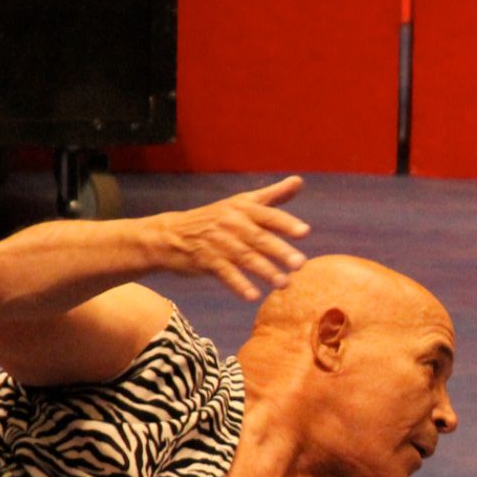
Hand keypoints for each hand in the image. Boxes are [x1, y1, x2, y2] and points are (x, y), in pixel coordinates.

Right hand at [154, 176, 311, 300]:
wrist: (172, 233)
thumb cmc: (215, 218)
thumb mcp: (242, 202)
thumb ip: (272, 195)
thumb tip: (299, 181)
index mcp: (243, 208)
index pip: (268, 215)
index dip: (286, 223)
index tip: (304, 232)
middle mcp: (232, 223)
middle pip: (259, 238)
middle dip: (280, 251)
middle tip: (300, 263)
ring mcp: (218, 242)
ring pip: (245, 257)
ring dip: (265, 271)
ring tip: (284, 283)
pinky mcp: (207, 260)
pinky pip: (225, 273)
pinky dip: (239, 284)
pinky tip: (253, 296)